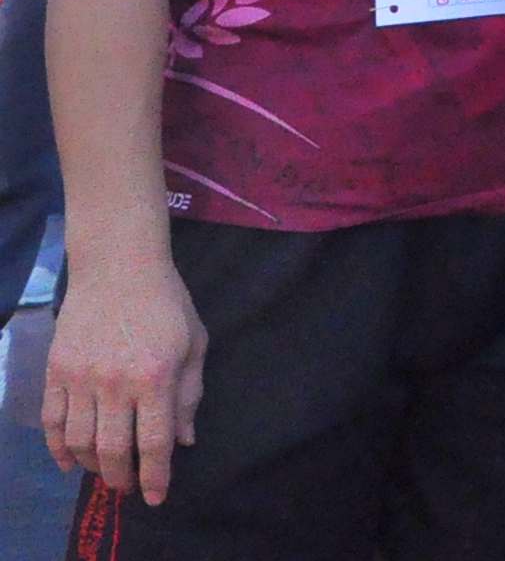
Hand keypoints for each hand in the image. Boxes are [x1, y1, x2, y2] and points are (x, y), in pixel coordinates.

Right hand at [45, 253, 206, 505]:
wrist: (118, 266)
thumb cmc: (166, 303)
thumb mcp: (194, 343)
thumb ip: (189, 394)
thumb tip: (184, 440)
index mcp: (156, 376)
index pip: (155, 441)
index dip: (156, 475)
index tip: (156, 497)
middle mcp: (115, 382)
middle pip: (113, 449)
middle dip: (122, 477)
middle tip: (128, 488)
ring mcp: (80, 378)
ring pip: (79, 442)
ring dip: (91, 466)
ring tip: (105, 472)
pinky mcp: (55, 372)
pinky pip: (52, 422)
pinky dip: (58, 449)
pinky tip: (69, 462)